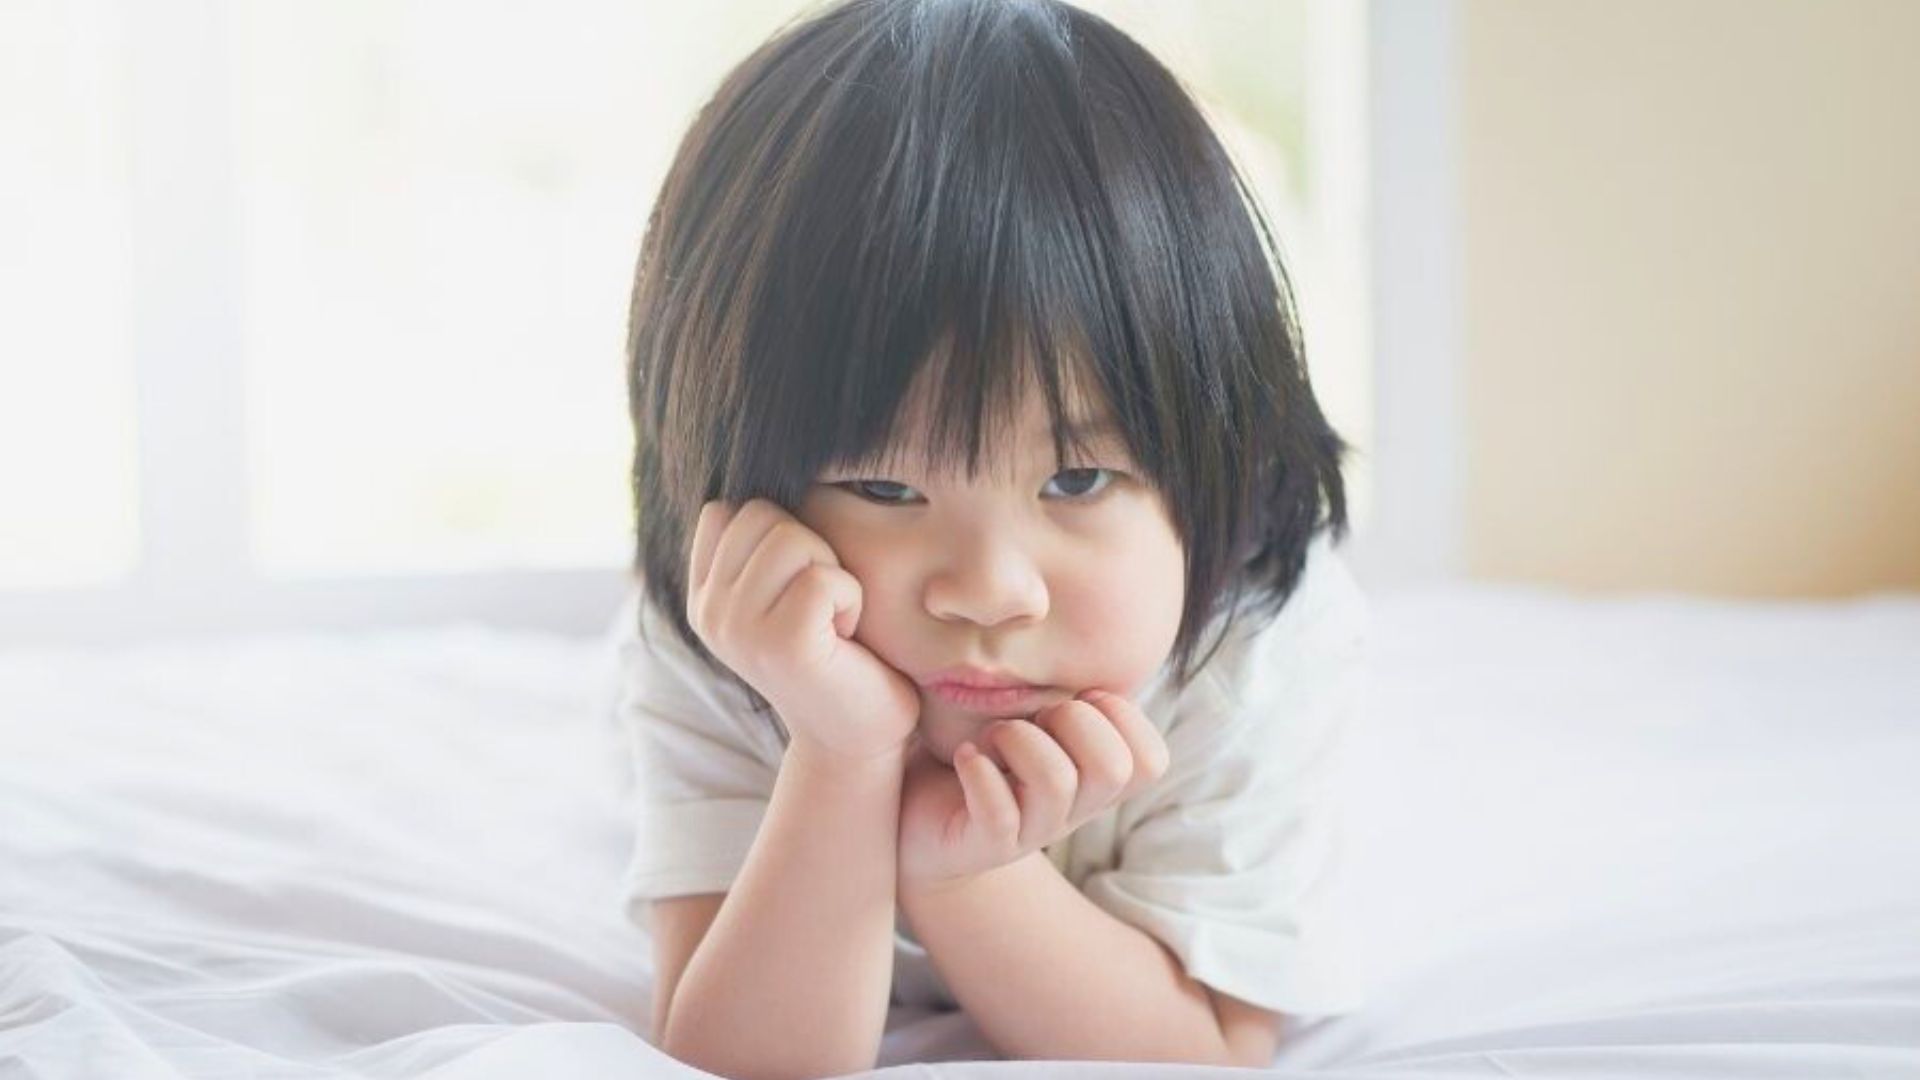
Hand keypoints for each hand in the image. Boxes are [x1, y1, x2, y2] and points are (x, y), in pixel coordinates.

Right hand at [686, 498, 920, 762]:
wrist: (859, 737)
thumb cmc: (838, 655)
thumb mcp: (783, 591)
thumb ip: (759, 545)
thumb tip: (764, 461)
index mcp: (703, 596)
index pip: (728, 510)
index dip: (779, 534)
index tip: (795, 591)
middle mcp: (708, 612)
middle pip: (762, 515)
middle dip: (810, 550)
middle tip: (820, 609)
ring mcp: (738, 629)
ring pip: (793, 538)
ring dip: (832, 573)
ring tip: (829, 622)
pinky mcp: (782, 644)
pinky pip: (826, 576)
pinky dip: (851, 600)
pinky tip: (842, 640)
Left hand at [896, 690, 1169, 893]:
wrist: (919, 813)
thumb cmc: (979, 750)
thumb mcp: (1030, 713)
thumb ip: (1062, 685)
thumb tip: (1067, 624)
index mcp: (1095, 779)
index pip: (1151, 760)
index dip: (1120, 715)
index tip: (1072, 699)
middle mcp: (1074, 810)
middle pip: (1115, 768)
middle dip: (1071, 720)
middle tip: (1031, 718)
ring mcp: (1032, 832)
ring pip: (1056, 783)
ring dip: (1017, 739)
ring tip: (989, 737)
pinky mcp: (986, 845)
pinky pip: (999, 813)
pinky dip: (978, 772)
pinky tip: (965, 758)